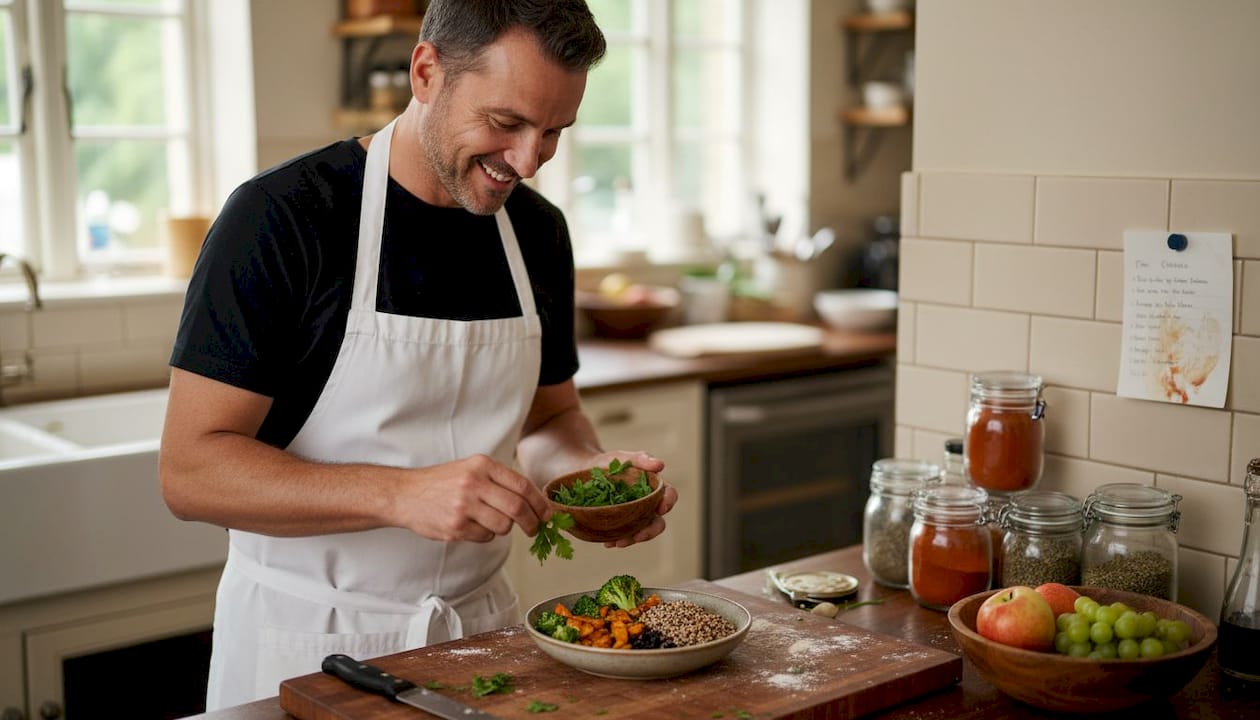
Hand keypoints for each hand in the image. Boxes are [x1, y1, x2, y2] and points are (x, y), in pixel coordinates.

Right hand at [391, 454, 551, 542]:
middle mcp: (474, 483)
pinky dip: (485, 535)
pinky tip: (473, 526)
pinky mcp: (456, 526)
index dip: (540, 503)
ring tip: (492, 523)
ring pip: (503, 526)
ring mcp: (464, 506)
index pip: (523, 485)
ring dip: (505, 529)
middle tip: (535, 529)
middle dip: (532, 522)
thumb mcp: (471, 469)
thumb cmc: (442, 483)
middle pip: (518, 508)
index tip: (547, 513)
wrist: (405, 494)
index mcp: (482, 465)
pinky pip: (485, 537)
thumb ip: (499, 481)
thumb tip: (534, 501)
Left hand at [591, 451, 675, 548]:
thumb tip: (660, 465)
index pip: (669, 496)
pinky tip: (608, 542)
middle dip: (650, 531)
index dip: (668, 502)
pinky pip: (622, 537)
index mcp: (654, 489)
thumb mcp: (623, 457)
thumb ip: (641, 458)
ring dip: (632, 540)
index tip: (660, 508)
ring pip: (640, 533)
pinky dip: (616, 541)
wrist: (583, 473)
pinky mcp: (620, 526)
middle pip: (658, 522)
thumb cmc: (608, 463)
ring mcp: (634, 518)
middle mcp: (648, 506)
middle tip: (638, 536)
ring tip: (618, 542)